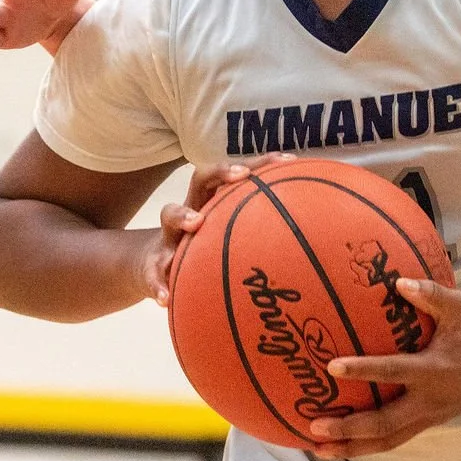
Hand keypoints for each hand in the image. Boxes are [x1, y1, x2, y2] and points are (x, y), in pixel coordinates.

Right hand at [134, 154, 293, 305]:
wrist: (149, 268)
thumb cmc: (200, 252)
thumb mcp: (223, 238)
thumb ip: (258, 236)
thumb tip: (311, 244)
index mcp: (210, 202)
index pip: (234, 174)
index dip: (257, 164)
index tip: (284, 161)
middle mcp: (190, 211)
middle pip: (200, 179)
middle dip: (220, 173)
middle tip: (240, 175)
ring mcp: (168, 236)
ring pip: (169, 215)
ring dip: (182, 216)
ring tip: (195, 223)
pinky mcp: (152, 265)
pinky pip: (153, 274)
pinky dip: (159, 285)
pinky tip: (166, 299)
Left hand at [314, 280, 460, 460]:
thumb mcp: (460, 305)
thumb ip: (429, 293)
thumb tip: (398, 281)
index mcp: (435, 370)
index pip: (392, 372)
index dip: (361, 370)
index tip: (331, 367)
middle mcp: (432, 400)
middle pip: (385, 425)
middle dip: (349, 430)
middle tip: (314, 428)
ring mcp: (434, 415)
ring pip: (390, 440)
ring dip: (355, 447)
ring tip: (320, 450)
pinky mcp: (434, 420)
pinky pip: (398, 437)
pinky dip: (371, 443)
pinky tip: (346, 444)